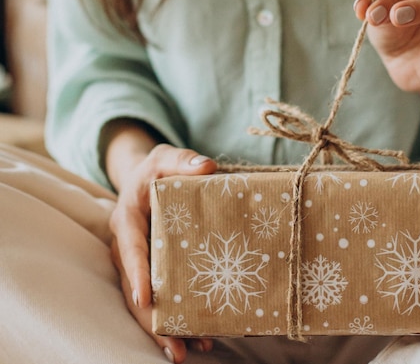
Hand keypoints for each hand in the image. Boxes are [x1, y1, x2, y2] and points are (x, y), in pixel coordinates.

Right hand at [108, 143, 216, 362]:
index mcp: (127, 221)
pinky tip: (199, 338)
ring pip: (146, 301)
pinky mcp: (152, 270)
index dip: (139, 275)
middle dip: (152, 321)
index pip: (131, 250)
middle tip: (173, 349)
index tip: (147, 299)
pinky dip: (174, 318)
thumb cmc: (157, 169)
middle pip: (135, 289)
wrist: (147, 179)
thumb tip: (207, 166)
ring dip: (163, 329)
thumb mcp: (166, 158)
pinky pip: (160, 297)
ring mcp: (139, 263)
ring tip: (185, 354)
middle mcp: (128, 247)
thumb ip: (182, 160)